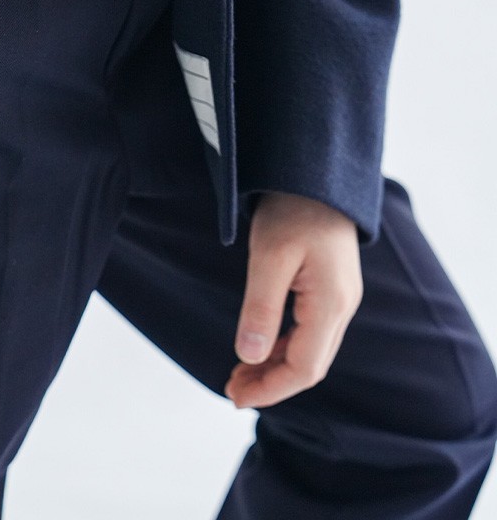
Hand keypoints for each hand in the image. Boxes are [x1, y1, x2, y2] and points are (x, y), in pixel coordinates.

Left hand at [225, 190, 362, 408]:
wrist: (316, 175)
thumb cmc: (292, 210)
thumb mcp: (269, 256)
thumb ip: (260, 308)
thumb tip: (249, 356)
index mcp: (331, 303)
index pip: (304, 367)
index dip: (271, 388)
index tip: (235, 396)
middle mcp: (342, 307)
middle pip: (310, 364)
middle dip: (270, 382)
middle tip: (231, 389)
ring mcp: (339, 297)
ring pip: (309, 349)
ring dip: (275, 365)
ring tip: (239, 373)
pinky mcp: (330, 288)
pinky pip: (308, 330)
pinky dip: (282, 345)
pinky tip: (260, 347)